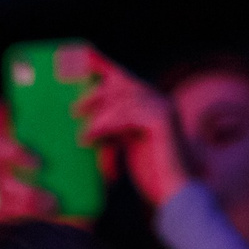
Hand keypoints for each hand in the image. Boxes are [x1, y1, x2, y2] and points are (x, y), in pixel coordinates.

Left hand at [70, 46, 194, 208]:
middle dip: (95, 92)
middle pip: (121, 83)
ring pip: (122, 99)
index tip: (81, 54)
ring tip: (83, 136)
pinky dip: (106, 125)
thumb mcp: (125, 146)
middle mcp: (158, 101)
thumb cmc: (152, 174)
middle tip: (73, 110)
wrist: (175, 194)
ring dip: (98, 116)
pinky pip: (127, 115)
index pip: (122, 78)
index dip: (102, 65)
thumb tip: (85, 126)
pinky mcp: (162, 120)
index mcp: (150, 104)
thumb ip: (112, 130)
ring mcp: (163, 108)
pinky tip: (92, 137)